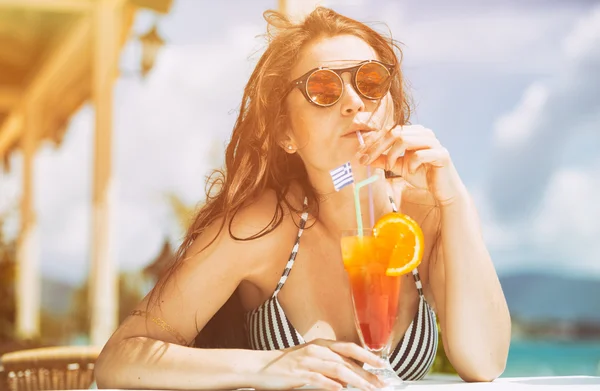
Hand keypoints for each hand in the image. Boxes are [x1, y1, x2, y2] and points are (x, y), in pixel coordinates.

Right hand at [255, 339, 386, 390]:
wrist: (260, 366)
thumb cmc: (286, 364)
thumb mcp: (310, 358)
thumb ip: (328, 363)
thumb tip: (348, 376)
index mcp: (320, 344)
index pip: (349, 348)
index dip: (367, 356)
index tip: (382, 365)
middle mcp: (316, 350)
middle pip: (347, 360)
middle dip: (366, 372)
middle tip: (380, 382)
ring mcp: (307, 361)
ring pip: (337, 369)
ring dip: (356, 380)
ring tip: (368, 389)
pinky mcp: (299, 374)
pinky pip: (319, 379)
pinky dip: (331, 385)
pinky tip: (341, 390)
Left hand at [356, 124, 466, 205]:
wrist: (442, 190)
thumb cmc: (422, 175)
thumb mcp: (398, 167)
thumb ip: (384, 160)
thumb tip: (364, 158)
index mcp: (414, 132)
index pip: (390, 131)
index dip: (373, 142)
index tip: (361, 154)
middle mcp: (424, 133)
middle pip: (395, 133)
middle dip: (377, 147)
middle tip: (366, 160)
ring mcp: (434, 142)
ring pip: (405, 139)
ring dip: (392, 155)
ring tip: (390, 167)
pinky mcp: (441, 154)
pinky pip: (420, 154)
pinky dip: (411, 163)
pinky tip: (411, 171)